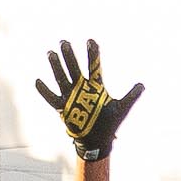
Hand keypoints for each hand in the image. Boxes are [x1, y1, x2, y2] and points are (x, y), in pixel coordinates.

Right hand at [32, 39, 143, 160]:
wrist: (98, 140)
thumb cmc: (109, 123)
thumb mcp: (121, 108)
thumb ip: (131, 96)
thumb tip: (142, 85)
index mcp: (95, 86)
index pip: (94, 66)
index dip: (93, 54)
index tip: (91, 40)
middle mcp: (82, 88)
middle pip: (74, 68)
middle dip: (70, 56)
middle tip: (64, 42)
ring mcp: (71, 97)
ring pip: (62, 78)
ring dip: (56, 67)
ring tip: (51, 53)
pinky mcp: (63, 108)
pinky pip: (51, 98)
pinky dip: (44, 91)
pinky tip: (38, 80)